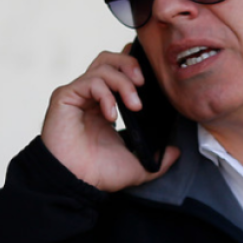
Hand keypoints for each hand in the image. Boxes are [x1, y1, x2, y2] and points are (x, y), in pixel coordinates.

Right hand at [41, 49, 179, 191]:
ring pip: (103, 66)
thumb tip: (176, 151)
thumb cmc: (99, 174)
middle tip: (144, 84)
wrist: (75, 183)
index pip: (119, 70)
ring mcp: (77, 94)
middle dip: (131, 64)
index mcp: (105, 105)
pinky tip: (111, 115)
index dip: (134, 66)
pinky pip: (89, 81)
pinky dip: (106, 94)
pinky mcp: (65, 97)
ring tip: (135, 105)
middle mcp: (90, 95)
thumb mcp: (138, 165)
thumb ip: (159, 159)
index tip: (152, 78)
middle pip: (110, 59)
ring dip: (123, 82)